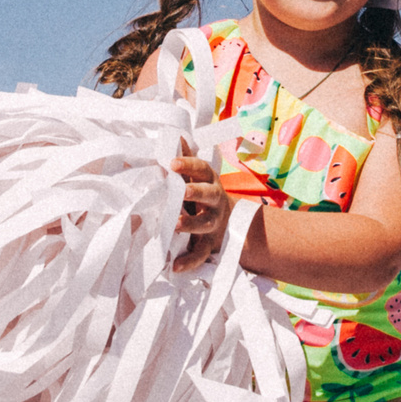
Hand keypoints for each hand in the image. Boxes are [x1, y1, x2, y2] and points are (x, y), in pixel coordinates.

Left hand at [169, 155, 230, 269]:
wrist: (229, 222)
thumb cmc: (203, 194)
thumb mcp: (197, 176)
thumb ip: (186, 158)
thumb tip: (174, 135)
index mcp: (210, 181)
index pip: (201, 169)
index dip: (188, 164)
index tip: (172, 163)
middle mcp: (215, 200)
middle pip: (209, 194)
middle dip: (196, 192)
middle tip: (182, 191)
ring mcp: (214, 223)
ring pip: (205, 223)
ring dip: (191, 224)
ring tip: (176, 225)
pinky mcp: (210, 243)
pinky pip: (201, 253)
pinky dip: (190, 261)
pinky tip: (176, 266)